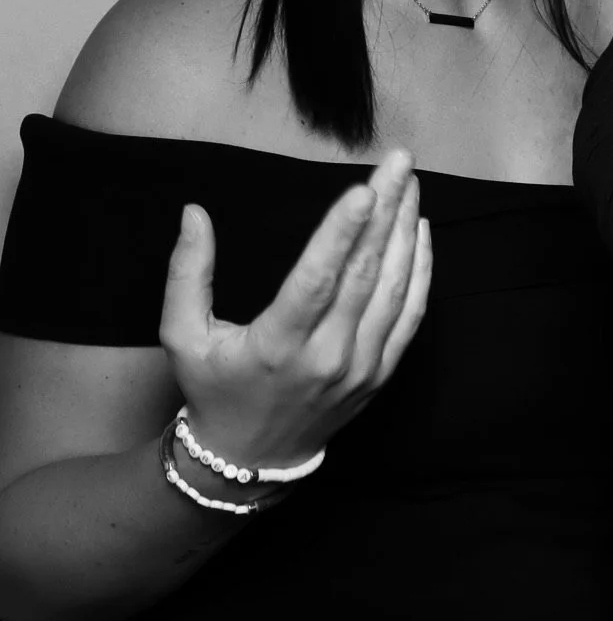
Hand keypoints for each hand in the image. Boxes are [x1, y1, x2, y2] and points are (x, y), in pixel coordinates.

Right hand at [159, 151, 431, 473]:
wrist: (252, 457)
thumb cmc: (215, 388)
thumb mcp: (183, 336)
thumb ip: (188, 273)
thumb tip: (195, 214)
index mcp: (278, 345)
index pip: (318, 280)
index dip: (343, 233)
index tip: (365, 189)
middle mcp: (328, 357)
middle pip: (365, 274)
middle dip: (386, 212)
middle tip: (400, 163)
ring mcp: (362, 367)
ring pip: (395, 290)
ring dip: (406, 232)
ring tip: (411, 185)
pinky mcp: (382, 373)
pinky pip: (412, 316)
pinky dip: (421, 271)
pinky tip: (419, 232)